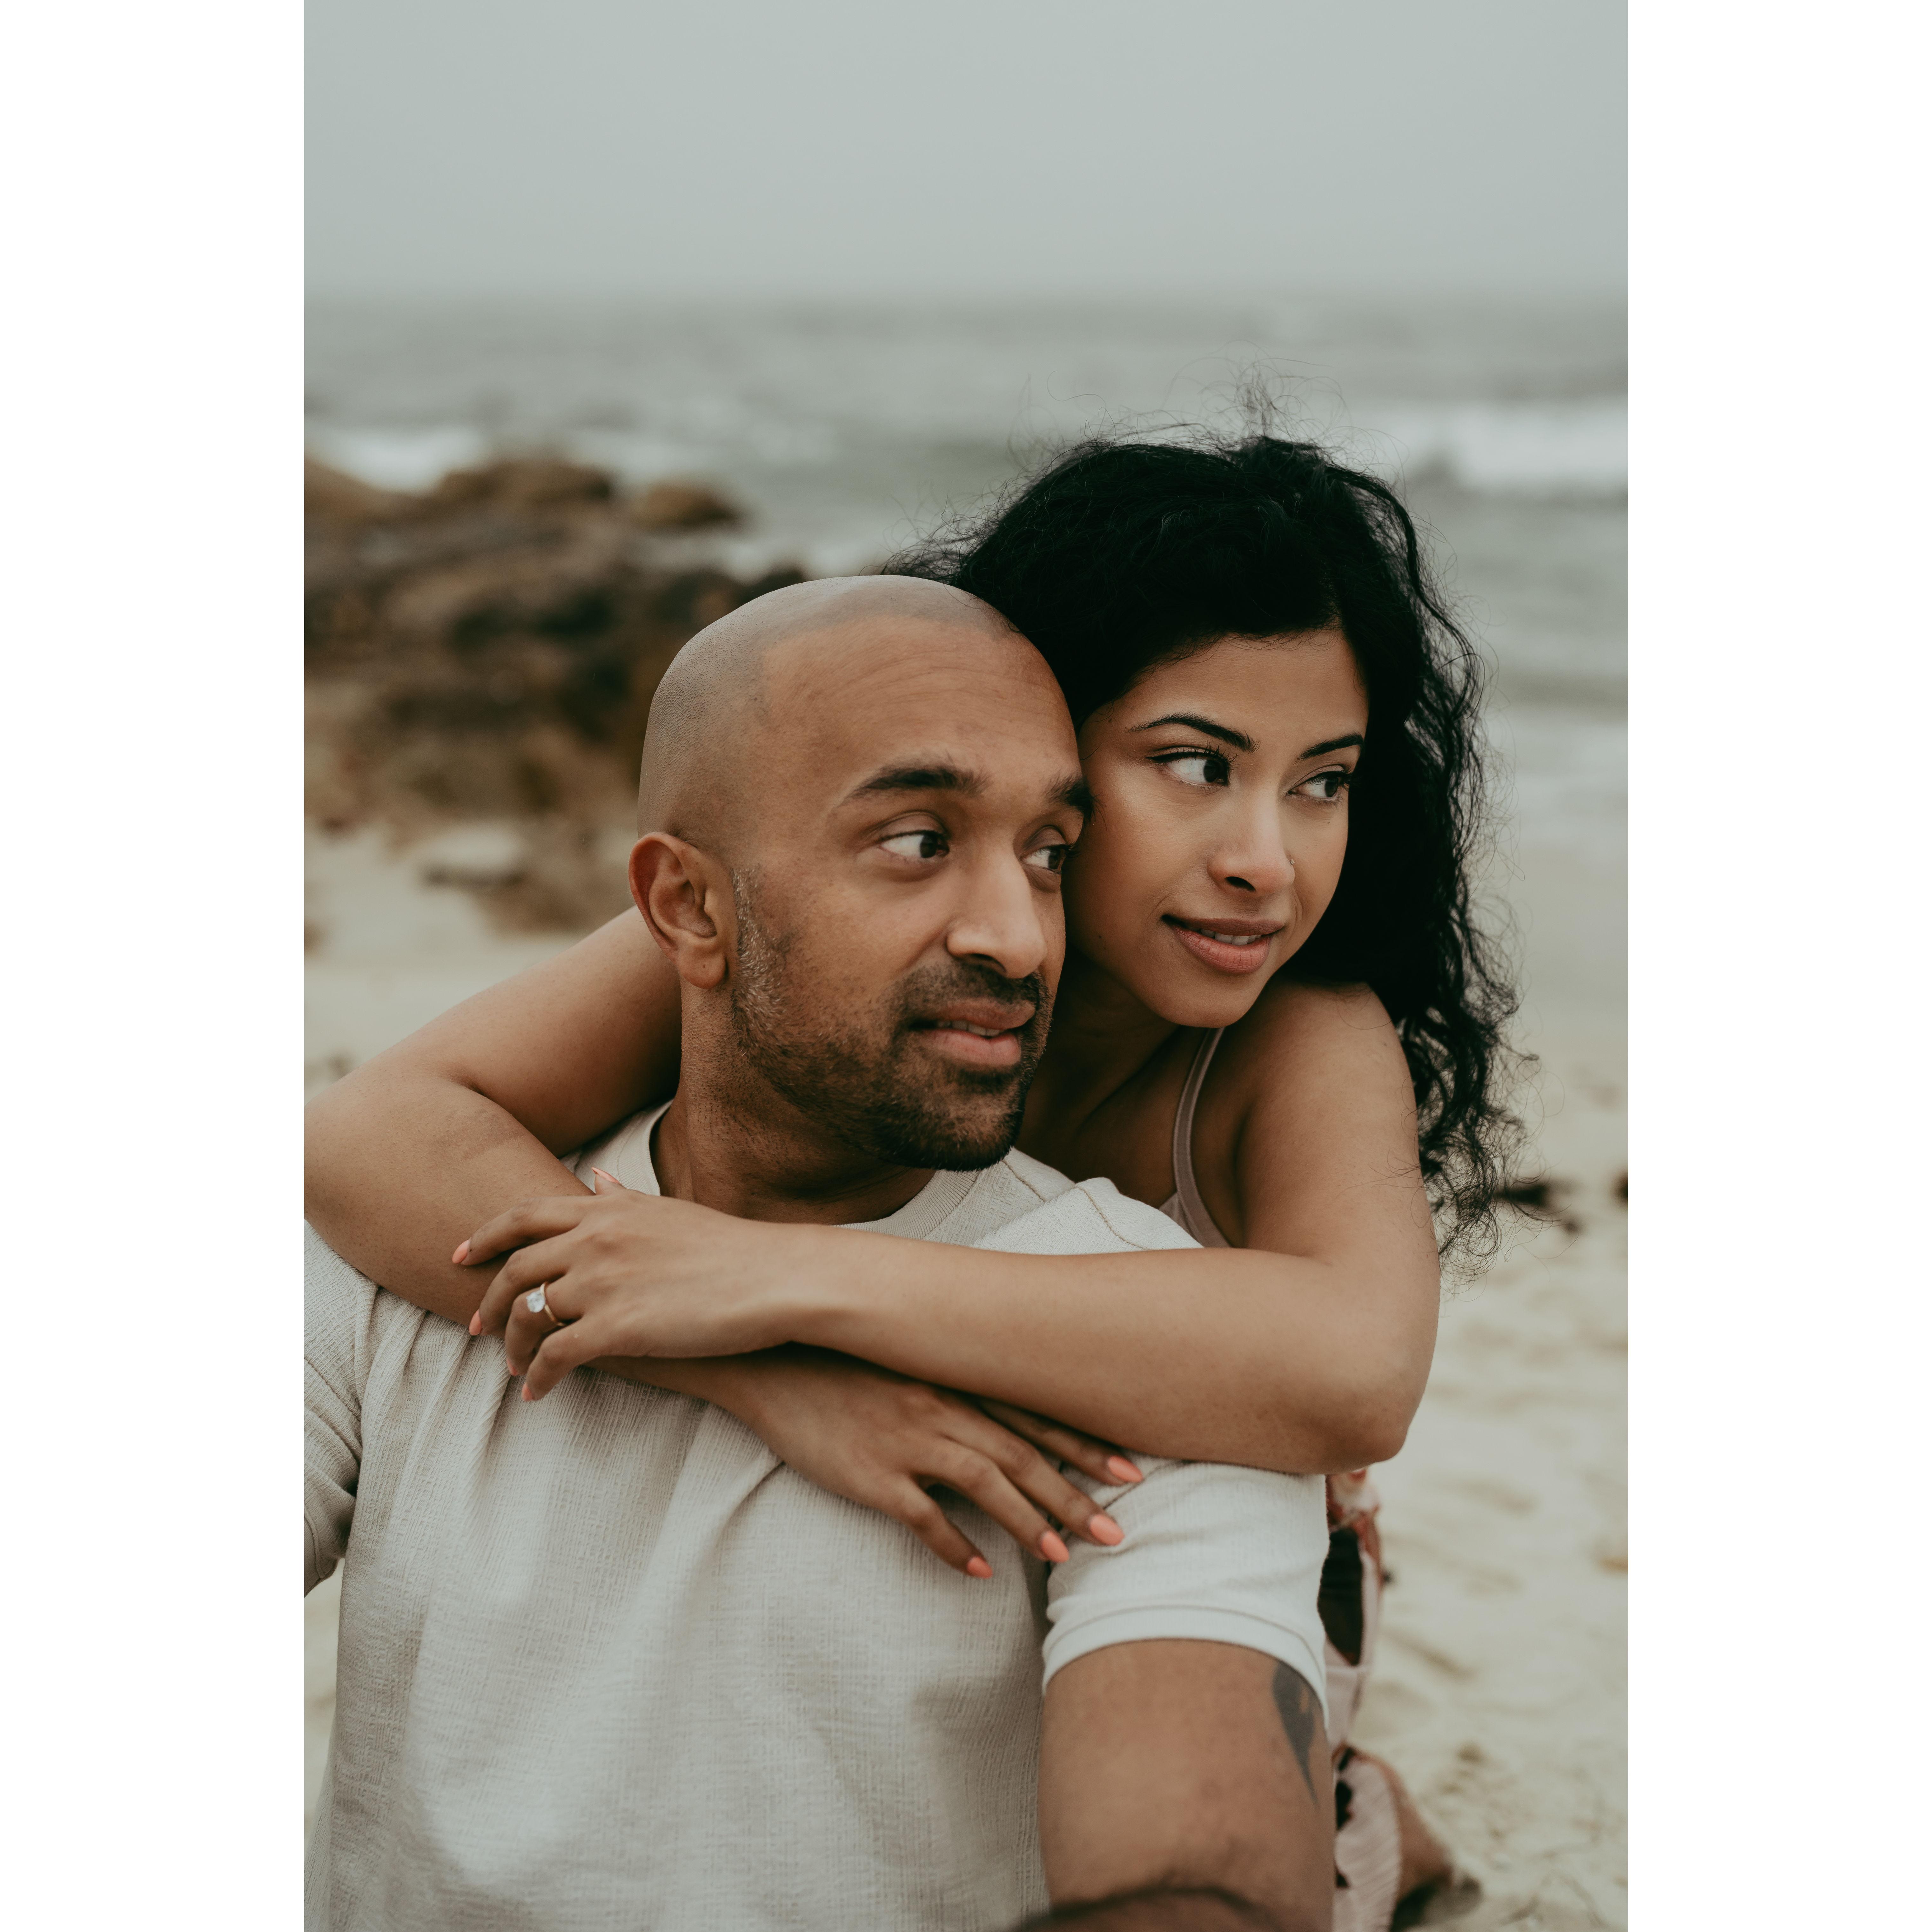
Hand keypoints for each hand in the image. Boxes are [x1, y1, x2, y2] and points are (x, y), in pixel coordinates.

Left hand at [460, 1169, 818, 1389]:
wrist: (774, 1278)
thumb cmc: (731, 1248)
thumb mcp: (670, 1211)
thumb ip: (625, 1200)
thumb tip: (596, 1179)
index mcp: (607, 1210)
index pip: (524, 1216)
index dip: (484, 1236)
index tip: (459, 1256)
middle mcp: (595, 1239)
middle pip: (515, 1270)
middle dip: (488, 1302)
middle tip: (477, 1330)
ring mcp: (603, 1283)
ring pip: (529, 1315)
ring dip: (514, 1347)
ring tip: (516, 1370)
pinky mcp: (617, 1328)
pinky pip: (555, 1357)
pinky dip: (538, 1377)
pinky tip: (537, 1394)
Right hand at [723, 1348, 1136, 1578]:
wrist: (775, 1364)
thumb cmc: (847, 1365)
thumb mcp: (911, 1363)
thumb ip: (957, 1385)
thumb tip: (1002, 1417)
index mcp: (954, 1379)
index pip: (1034, 1415)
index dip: (1084, 1446)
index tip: (1130, 1472)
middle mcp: (940, 1406)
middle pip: (1022, 1454)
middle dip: (1074, 1495)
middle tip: (1117, 1533)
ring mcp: (906, 1439)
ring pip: (984, 1483)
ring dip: (1028, 1522)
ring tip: (1063, 1557)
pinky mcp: (871, 1473)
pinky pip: (922, 1516)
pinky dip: (954, 1544)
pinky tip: (979, 1571)